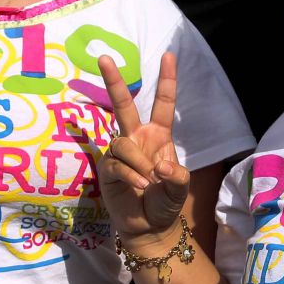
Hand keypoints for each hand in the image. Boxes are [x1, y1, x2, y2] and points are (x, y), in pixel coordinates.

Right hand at [97, 53, 190, 246]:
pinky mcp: (108, 170)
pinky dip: (130, 173)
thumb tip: (158, 165)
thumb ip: (176, 176)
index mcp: (158, 136)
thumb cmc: (165, 203)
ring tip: (147, 181)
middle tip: (104, 57)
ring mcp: (120, 153)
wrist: (150, 227)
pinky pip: (116, 163)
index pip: (162, 103)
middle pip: (123, 104)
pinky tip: (139, 185)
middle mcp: (137, 138)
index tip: (168, 55)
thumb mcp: (180, 188)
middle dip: (113, 81)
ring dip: (138, 161)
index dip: (166, 80)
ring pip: (123, 142)